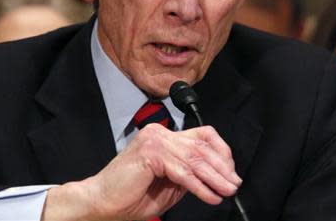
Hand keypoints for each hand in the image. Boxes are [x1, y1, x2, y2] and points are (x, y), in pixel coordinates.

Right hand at [42, 124, 240, 220]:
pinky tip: (210, 196)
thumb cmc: (130, 195)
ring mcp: (154, 140)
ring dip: (214, 178)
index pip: (201, 134)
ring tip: (226, 191)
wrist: (102, 202)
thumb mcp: (170, 183)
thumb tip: (215, 175)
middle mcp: (159, 132)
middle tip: (233, 184)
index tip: (230, 171)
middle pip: (201, 145)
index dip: (220, 151)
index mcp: (162, 135)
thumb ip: (188, 173)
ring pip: (194, 158)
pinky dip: (200, 186)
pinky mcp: (151, 152)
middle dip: (222, 167)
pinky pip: (183, 171)